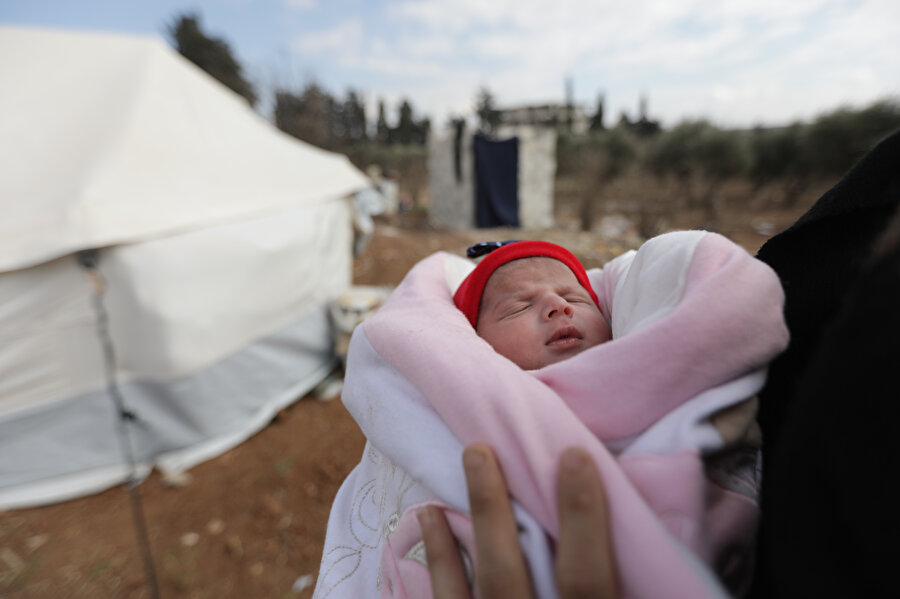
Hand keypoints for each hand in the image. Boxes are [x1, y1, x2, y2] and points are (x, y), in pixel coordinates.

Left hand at [418, 444, 617, 598]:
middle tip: (480, 449)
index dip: (583, 520)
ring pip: (480, 581)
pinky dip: (439, 559)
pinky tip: (431, 517)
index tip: (575, 457)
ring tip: (467, 461)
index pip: (586, 579)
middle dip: (492, 508)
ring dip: (469, 520)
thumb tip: (633, 531)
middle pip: (509, 571)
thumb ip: (623, 580)